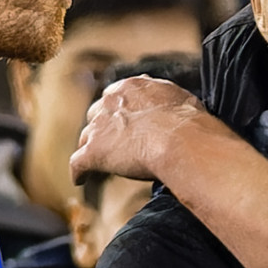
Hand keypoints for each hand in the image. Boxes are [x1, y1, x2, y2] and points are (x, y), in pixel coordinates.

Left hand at [71, 76, 231, 183]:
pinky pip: (78, 163)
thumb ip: (167, 100)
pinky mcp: (94, 152)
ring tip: (97, 164)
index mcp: (130, 87)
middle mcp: (110, 102)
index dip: (119, 113)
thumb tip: (173, 105)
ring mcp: (99, 127)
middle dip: (102, 129)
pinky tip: (80, 180)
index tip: (124, 124)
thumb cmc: (189, 123)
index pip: (116, 98)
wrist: (182, 141)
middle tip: (111, 143)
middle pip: (96, 115)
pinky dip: (79, 172)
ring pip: (86, 138)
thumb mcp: (181, 100)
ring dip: (91, 149)